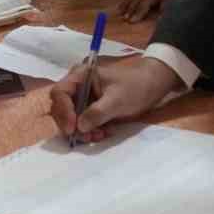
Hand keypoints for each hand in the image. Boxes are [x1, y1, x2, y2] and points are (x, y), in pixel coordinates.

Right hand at [47, 56, 183, 142]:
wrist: (153, 86)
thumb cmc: (135, 86)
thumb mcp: (117, 99)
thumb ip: (97, 112)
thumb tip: (79, 127)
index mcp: (80, 75)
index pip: (60, 93)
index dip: (63, 111)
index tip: (72, 128)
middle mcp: (78, 86)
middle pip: (62, 108)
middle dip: (72, 125)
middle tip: (86, 137)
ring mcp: (84, 99)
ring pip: (72, 119)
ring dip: (82, 131)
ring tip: (99, 136)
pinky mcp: (92, 109)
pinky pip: (84, 123)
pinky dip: (91, 131)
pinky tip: (103, 134)